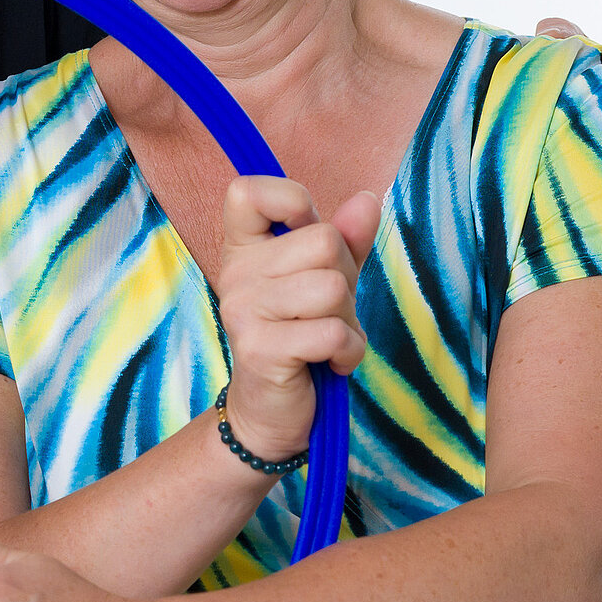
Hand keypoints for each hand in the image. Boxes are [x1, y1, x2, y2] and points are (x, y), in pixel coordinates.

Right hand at [211, 177, 378, 463]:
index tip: (304, 234)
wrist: (273, 411)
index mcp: (244, 247)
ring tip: (326, 338)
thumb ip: (346, 240)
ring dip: (348, 319)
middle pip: (323, 241)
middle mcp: (235, 272)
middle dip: (346, 279)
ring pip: (333, 287)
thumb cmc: (302, 338)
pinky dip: (348, 351)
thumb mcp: (327, 281)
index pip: (249, 190)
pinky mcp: (260, 348)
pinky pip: (332, 332)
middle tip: (326, 311)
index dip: (293, 202)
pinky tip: (330, 360)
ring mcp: (243, 310)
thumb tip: (367, 200)